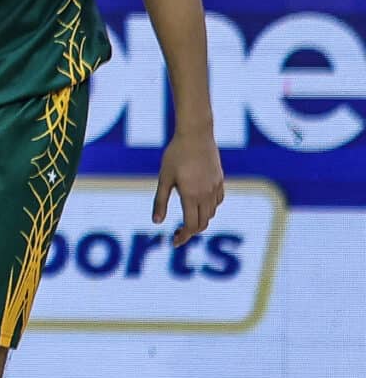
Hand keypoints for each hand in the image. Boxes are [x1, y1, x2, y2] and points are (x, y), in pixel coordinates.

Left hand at [153, 130, 224, 246]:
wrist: (196, 135)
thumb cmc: (175, 155)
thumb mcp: (164, 178)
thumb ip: (160, 201)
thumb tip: (156, 222)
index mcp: (191, 195)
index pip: (191, 225)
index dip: (183, 237)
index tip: (174, 242)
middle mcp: (206, 194)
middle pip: (203, 223)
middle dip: (191, 232)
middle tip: (177, 234)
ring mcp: (216, 187)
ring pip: (212, 213)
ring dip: (201, 221)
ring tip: (187, 221)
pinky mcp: (220, 180)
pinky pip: (218, 201)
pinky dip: (210, 209)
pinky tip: (200, 206)